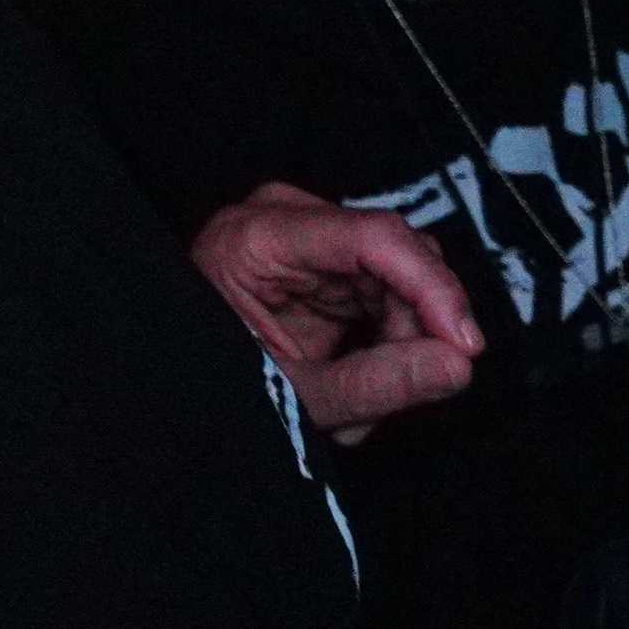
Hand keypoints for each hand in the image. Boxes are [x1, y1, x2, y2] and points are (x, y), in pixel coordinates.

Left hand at [190, 181, 483, 439]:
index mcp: (257, 238)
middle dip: (412, 331)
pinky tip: (357, 385)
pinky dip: (383, 341)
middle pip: (394, 257)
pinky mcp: (319, 261)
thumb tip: (459, 367)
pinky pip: (382, 291)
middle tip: (398, 397)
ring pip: (398, 276)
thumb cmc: (207, 394)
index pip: (373, 239)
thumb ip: (374, 383)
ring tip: (361, 410)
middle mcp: (284, 218)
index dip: (432, 289)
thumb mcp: (290, 395)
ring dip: (399, 343)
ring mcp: (303, 235)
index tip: (465, 345)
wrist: (163, 407)